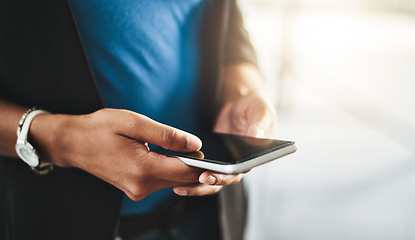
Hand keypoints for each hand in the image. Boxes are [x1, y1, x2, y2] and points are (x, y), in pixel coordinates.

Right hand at [29, 108, 242, 199]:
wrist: (73, 144)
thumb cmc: (100, 128)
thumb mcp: (134, 122)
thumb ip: (167, 135)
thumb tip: (195, 144)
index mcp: (142, 168)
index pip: (186, 172)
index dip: (208, 167)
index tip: (226, 162)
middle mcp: (141, 186)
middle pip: (183, 180)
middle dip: (204, 171)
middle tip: (224, 160)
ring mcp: (138, 190)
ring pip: (175, 182)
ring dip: (189, 170)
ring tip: (205, 158)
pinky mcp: (136, 188)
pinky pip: (163, 181)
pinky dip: (175, 171)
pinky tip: (182, 160)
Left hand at [173, 93, 275, 195]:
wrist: (240, 103)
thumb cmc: (254, 108)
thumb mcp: (261, 112)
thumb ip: (259, 124)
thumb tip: (255, 136)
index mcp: (251, 157)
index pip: (237, 174)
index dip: (222, 178)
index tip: (208, 176)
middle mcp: (237, 164)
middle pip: (221, 181)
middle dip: (204, 183)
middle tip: (191, 179)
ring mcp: (223, 162)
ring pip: (208, 180)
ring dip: (194, 186)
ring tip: (178, 186)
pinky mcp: (212, 157)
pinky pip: (200, 169)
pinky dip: (188, 172)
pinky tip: (174, 172)